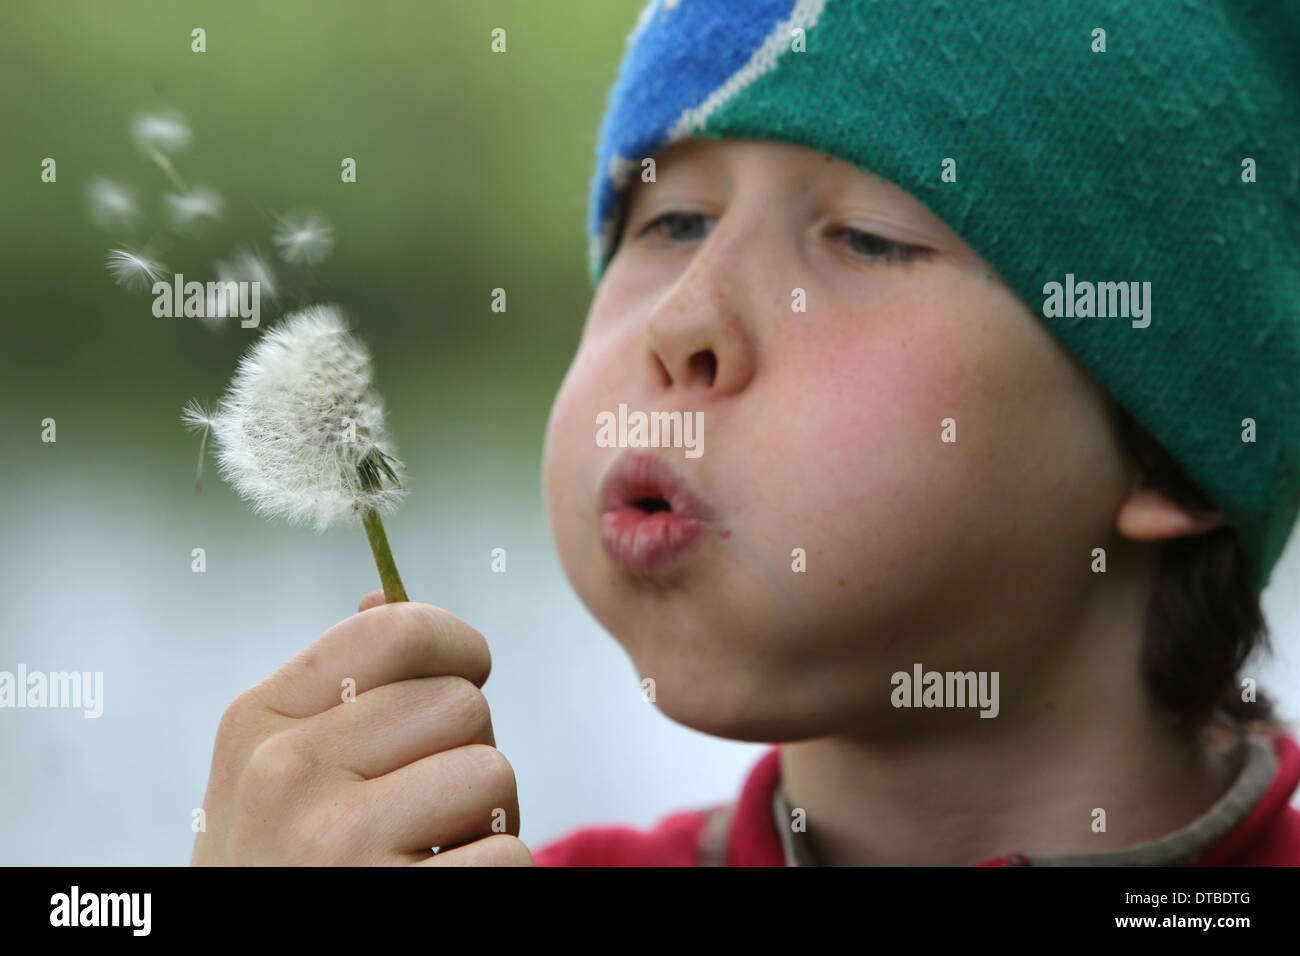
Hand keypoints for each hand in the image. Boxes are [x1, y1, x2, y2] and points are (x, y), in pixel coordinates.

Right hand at [190, 592, 531, 865]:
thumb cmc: (283, 868)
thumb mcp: (272, 774)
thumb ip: (334, 688)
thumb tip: (384, 589)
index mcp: (257, 720)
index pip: (399, 626)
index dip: (459, 645)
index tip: (468, 673)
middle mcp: (283, 772)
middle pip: (463, 702)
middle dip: (465, 751)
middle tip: (419, 808)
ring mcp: (335, 844)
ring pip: (495, 772)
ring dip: (483, 819)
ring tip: (424, 854)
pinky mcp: (395, 906)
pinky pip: (508, 854)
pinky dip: (491, 879)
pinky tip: (433, 894)